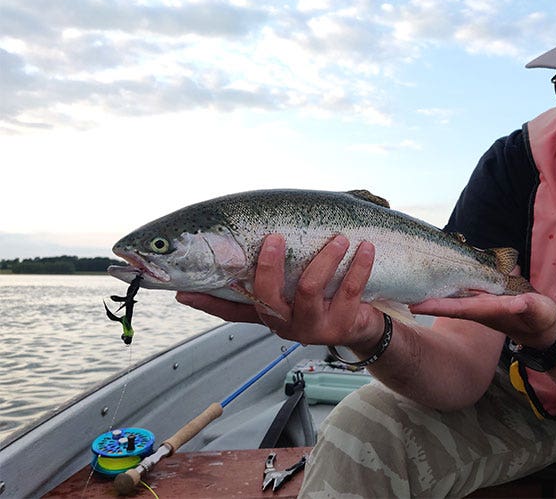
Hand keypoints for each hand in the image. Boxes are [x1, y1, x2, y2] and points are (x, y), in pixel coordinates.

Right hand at [177, 234, 385, 351]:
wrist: (364, 329)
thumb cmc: (327, 297)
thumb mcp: (297, 287)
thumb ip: (276, 271)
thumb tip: (254, 234)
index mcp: (269, 313)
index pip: (231, 310)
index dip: (206, 303)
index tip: (181, 292)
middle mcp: (285, 323)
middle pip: (266, 296)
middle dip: (269, 265)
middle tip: (276, 237)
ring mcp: (312, 327)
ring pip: (310, 288)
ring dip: (326, 257)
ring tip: (341, 237)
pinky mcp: (341, 325)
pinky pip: (349, 290)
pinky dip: (358, 265)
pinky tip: (365, 248)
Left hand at [410, 291, 555, 349]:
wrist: (540, 328)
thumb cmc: (539, 318)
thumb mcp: (537, 311)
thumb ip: (528, 306)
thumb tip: (518, 303)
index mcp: (487, 310)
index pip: (457, 307)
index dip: (436, 306)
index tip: (415, 305)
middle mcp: (478, 308)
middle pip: (447, 304)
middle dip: (426, 301)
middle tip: (401, 295)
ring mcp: (479, 305)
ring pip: (450, 299)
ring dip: (431, 296)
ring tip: (408, 288)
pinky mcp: (482, 300)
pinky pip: (459, 294)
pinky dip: (443, 291)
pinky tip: (428, 285)